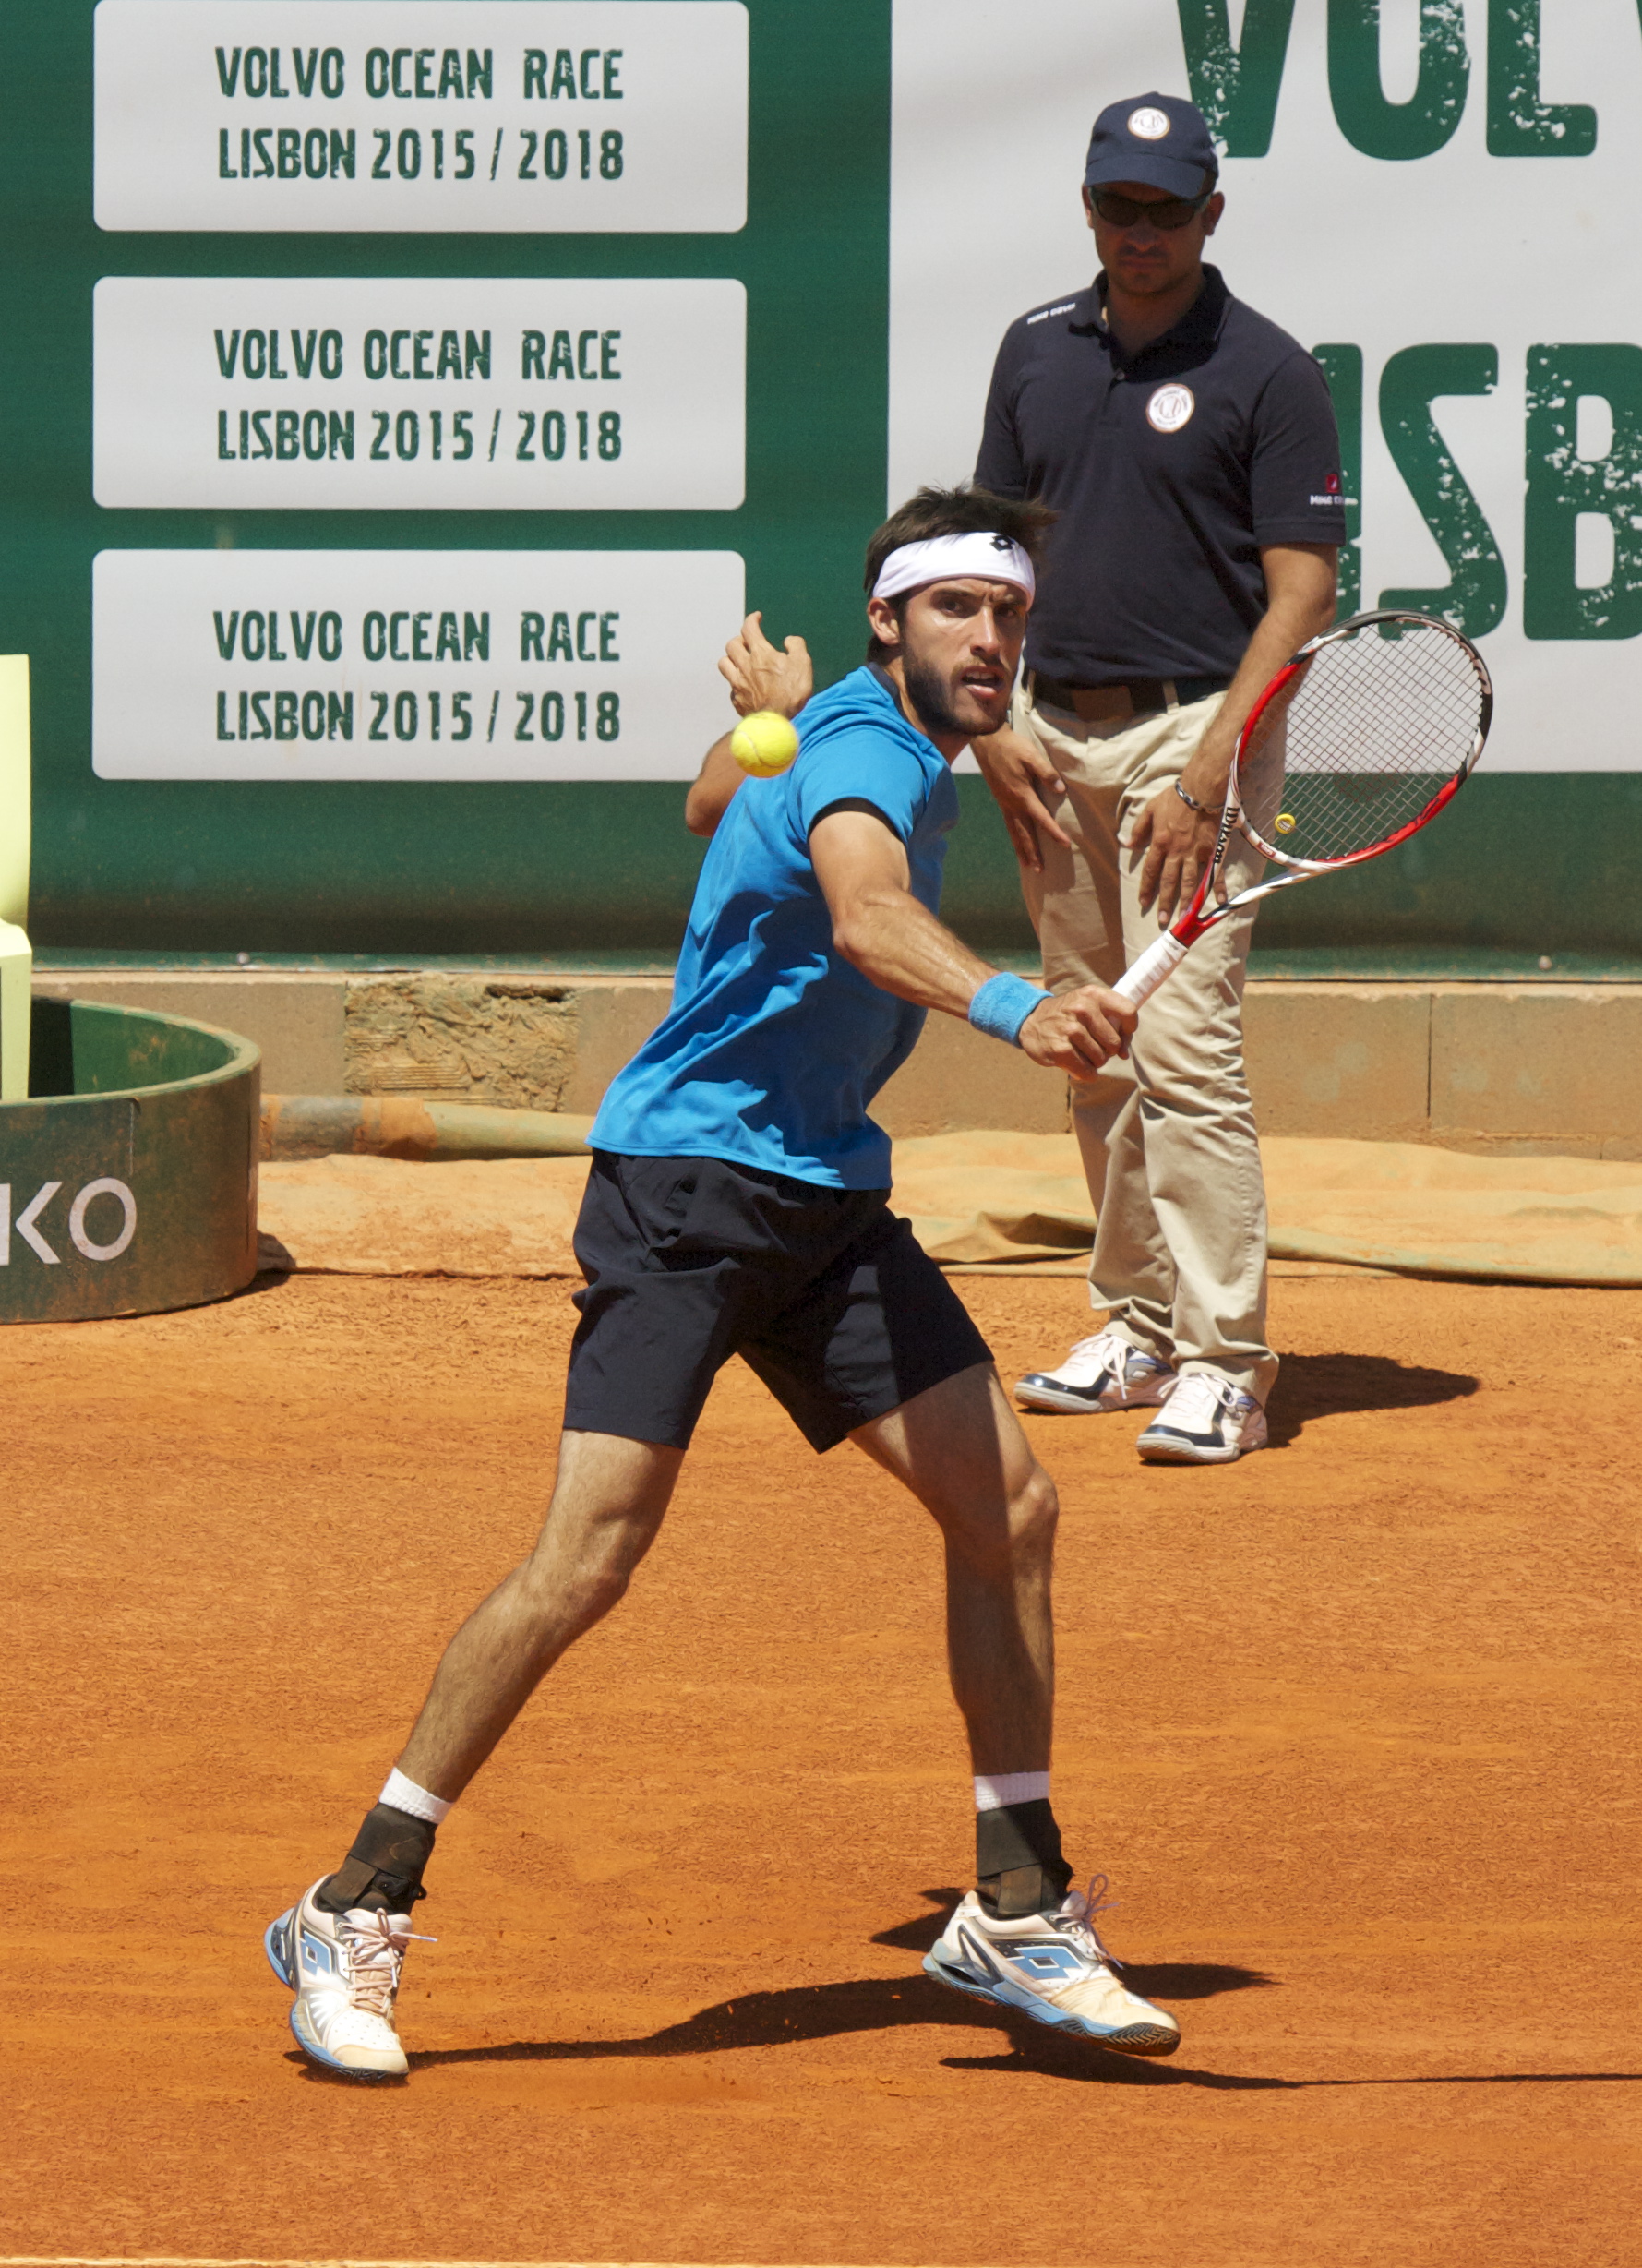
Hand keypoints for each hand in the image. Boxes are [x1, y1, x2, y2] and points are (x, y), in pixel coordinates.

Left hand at [718, 611, 812, 719]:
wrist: (777, 723)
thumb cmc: (791, 693)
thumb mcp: (803, 664)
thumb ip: (796, 647)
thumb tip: (789, 640)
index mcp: (760, 654)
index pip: (749, 628)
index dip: (752, 619)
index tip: (757, 617)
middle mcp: (744, 666)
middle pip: (732, 644)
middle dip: (740, 639)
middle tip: (749, 642)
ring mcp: (738, 684)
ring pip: (723, 663)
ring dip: (731, 658)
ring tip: (740, 661)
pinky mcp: (737, 700)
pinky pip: (730, 686)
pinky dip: (735, 682)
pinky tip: (745, 686)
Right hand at [971, 725, 1072, 872]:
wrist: (987, 742)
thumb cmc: (1012, 747)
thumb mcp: (1032, 756)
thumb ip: (1046, 773)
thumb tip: (1060, 790)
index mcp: (1022, 795)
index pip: (1041, 818)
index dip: (1054, 832)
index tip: (1065, 843)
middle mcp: (1012, 804)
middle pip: (1024, 834)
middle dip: (1033, 852)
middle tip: (1040, 870)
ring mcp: (1004, 803)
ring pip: (1014, 832)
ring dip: (1021, 850)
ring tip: (1028, 865)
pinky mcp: (1000, 800)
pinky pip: (1008, 824)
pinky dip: (1014, 837)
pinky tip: (1017, 842)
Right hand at [1018, 984, 1135, 1080]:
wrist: (1031, 1020)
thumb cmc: (1068, 1017)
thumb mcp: (1089, 1006)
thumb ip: (1112, 1024)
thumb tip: (1124, 1053)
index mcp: (1093, 994)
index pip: (1128, 1012)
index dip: (1128, 1030)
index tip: (1120, 1036)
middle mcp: (1082, 1008)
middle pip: (1114, 1042)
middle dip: (1108, 1051)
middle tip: (1094, 1047)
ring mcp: (1070, 1029)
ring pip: (1101, 1059)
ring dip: (1094, 1062)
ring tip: (1081, 1053)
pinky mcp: (1060, 1049)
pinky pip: (1086, 1070)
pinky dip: (1085, 1073)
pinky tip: (1076, 1065)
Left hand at [1127, 782, 1220, 922]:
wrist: (1201, 790)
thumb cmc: (1175, 797)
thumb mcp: (1150, 809)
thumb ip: (1139, 828)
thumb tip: (1128, 845)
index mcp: (1160, 843)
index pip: (1150, 870)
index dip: (1146, 887)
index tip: (1143, 902)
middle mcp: (1176, 852)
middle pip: (1168, 881)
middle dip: (1164, 902)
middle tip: (1162, 921)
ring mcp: (1195, 853)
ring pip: (1189, 882)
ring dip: (1185, 902)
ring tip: (1183, 918)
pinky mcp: (1212, 850)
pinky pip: (1215, 872)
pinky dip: (1218, 888)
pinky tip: (1219, 903)